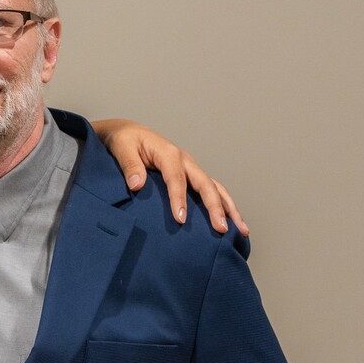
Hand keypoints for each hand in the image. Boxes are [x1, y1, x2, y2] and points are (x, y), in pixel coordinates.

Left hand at [92, 118, 248, 235]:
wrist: (129, 133)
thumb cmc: (124, 141)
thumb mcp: (121, 148)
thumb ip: (129, 165)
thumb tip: (136, 184)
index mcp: (168, 153)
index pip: (176, 178)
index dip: (179, 199)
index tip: (180, 219)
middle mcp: (184, 160)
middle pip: (205, 184)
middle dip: (215, 207)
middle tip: (221, 229)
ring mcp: (191, 168)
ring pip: (215, 187)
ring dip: (229, 208)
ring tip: (241, 229)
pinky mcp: (191, 175)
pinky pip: (211, 190)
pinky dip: (224, 205)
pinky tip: (232, 222)